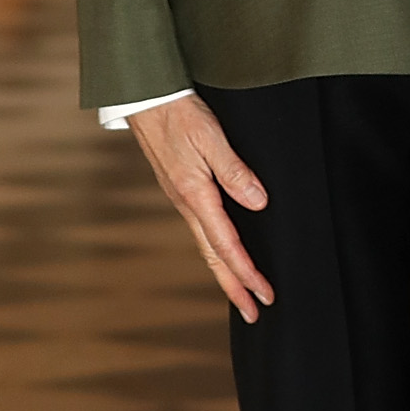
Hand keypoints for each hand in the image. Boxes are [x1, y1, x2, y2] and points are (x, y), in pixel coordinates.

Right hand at [128, 96, 274, 319]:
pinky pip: (201, 229)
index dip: (247, 273)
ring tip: (242, 293)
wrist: (144, 97)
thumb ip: (235, 171)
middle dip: (234, 287)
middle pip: (213, 257)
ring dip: (226, 272)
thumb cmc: (177, 113)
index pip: (226, 245)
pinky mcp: (181, 189)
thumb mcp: (211, 138)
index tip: (265, 294)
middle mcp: (186, 204)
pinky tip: (224, 252)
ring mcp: (182, 198)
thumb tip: (258, 204)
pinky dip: (216, 249)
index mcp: (195, 195)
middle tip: (254, 313)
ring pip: (206, 245)